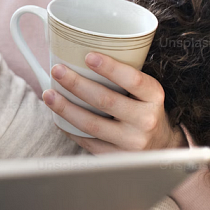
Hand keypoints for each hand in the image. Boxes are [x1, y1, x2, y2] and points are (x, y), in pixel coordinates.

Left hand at [42, 52, 185, 152]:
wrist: (160, 146)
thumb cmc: (144, 109)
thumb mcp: (145, 90)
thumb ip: (123, 76)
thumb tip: (81, 53)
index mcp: (154, 97)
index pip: (133, 80)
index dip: (110, 68)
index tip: (88, 56)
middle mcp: (146, 120)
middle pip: (106, 101)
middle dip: (76, 84)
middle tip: (57, 70)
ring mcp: (132, 142)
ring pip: (92, 124)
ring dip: (66, 108)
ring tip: (49, 94)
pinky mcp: (117, 157)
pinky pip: (88, 141)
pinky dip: (70, 128)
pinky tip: (58, 117)